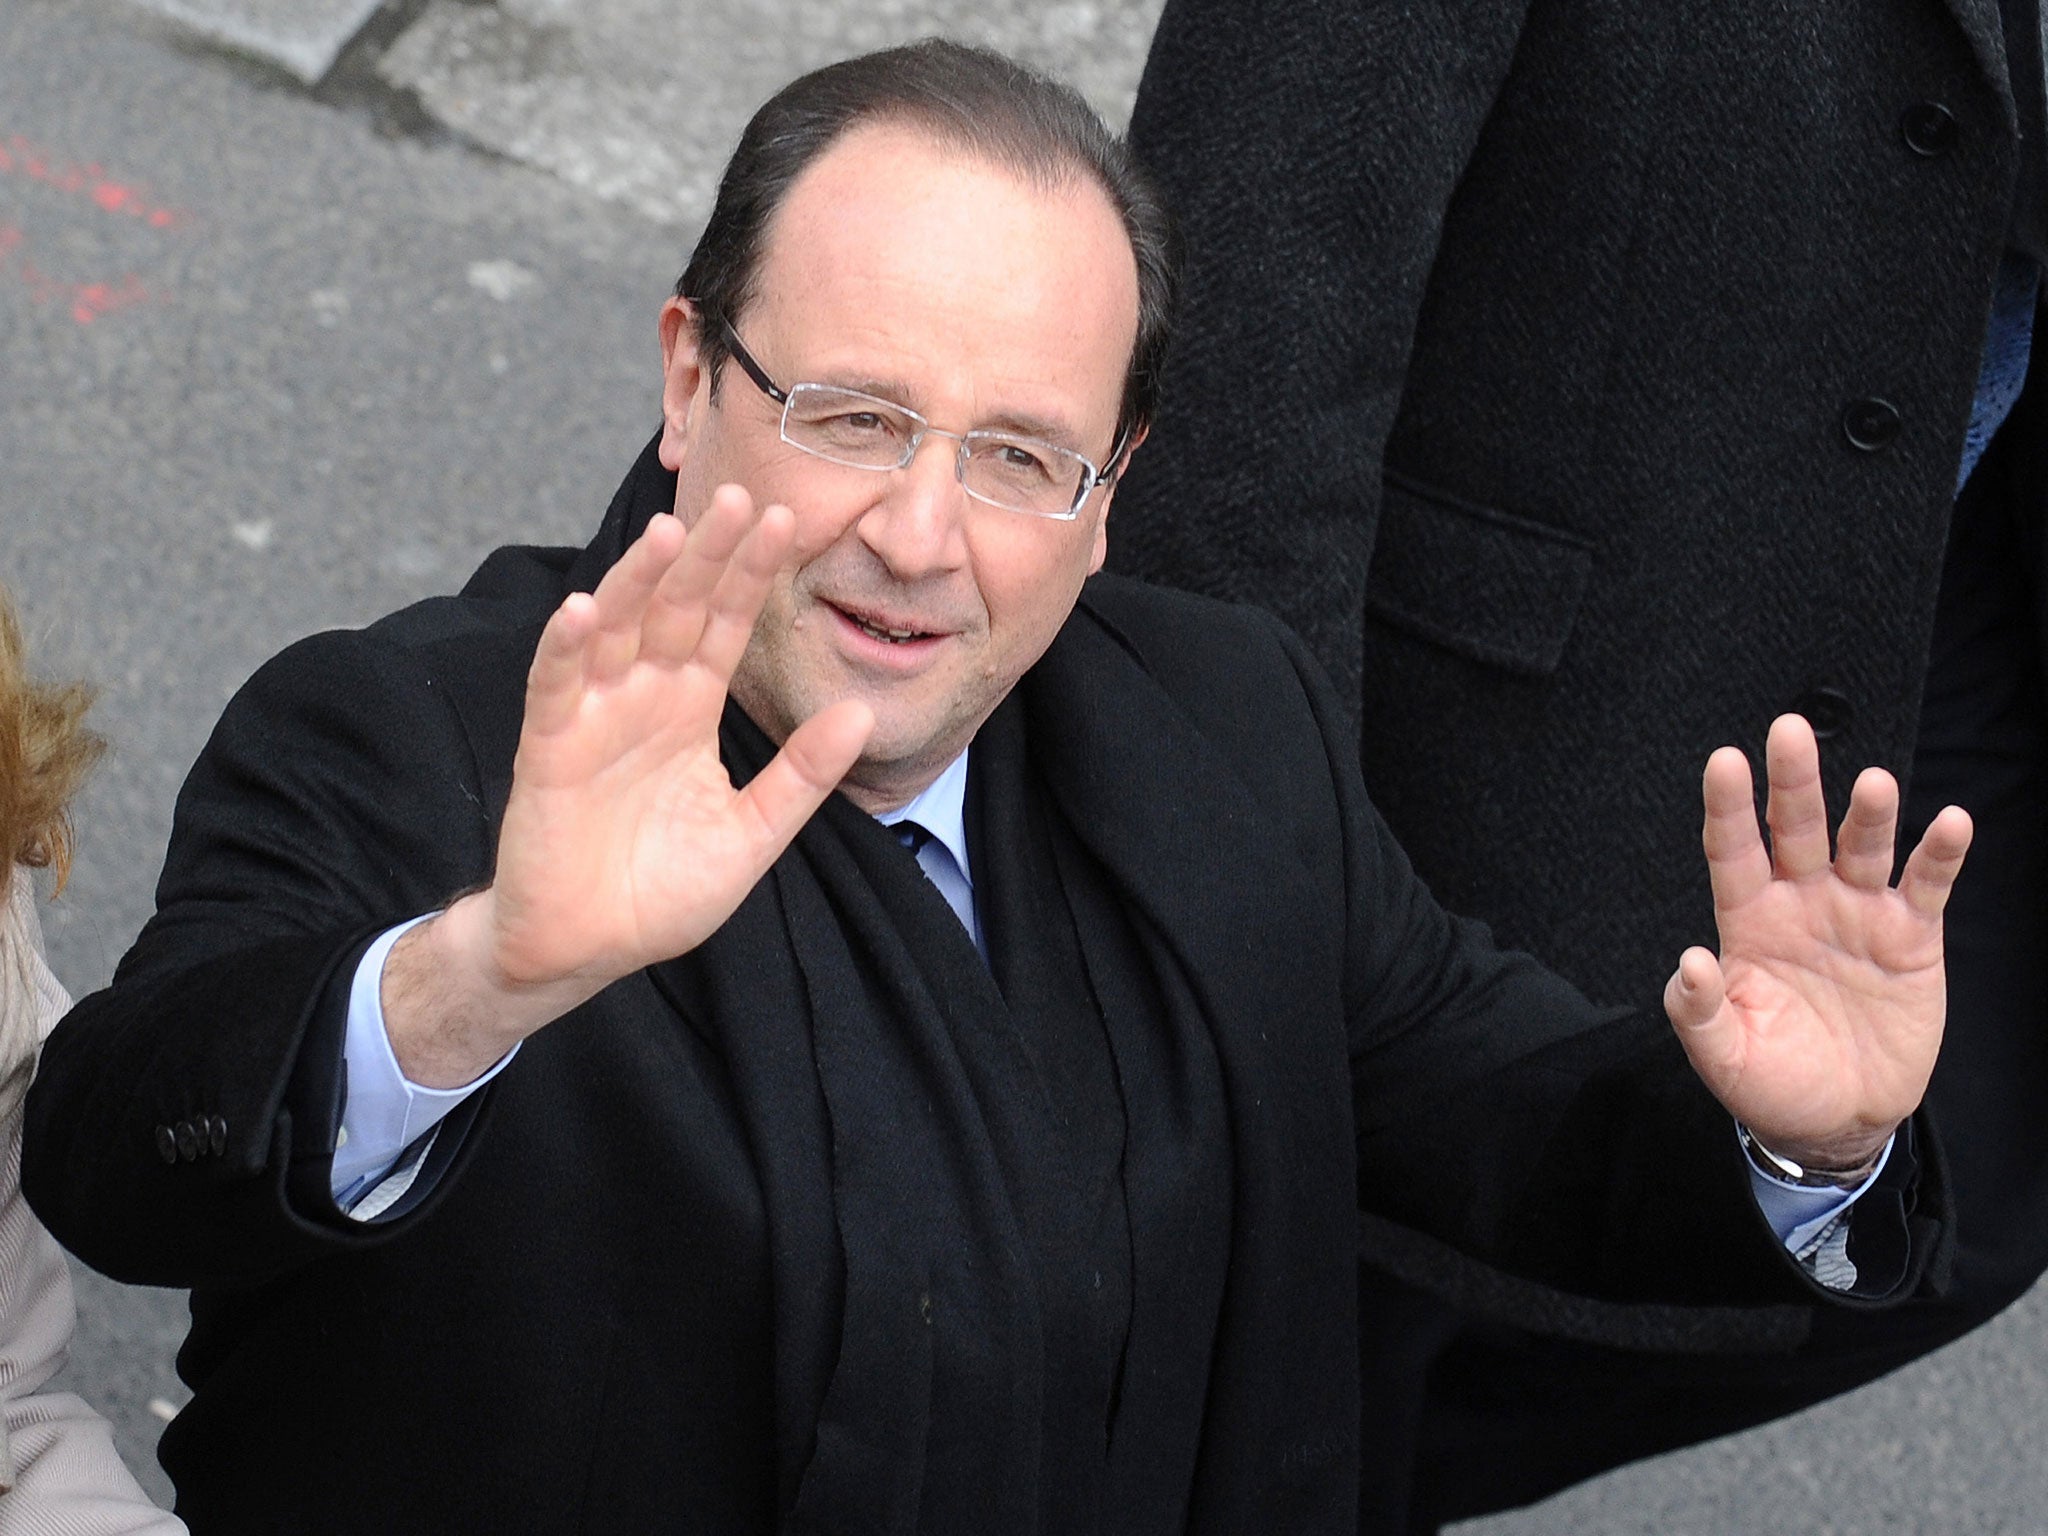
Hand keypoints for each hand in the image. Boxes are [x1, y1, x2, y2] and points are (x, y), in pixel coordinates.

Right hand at [384, 485, 871, 1085]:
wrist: (587, 950)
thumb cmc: (661, 893)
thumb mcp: (752, 832)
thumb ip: (802, 775)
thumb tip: (860, 712)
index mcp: (691, 709)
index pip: (725, 625)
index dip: (750, 575)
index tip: (786, 521)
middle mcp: (643, 698)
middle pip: (677, 609)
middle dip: (706, 554)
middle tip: (740, 496)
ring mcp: (592, 717)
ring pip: (617, 630)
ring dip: (638, 580)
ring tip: (669, 529)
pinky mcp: (547, 749)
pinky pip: (555, 686)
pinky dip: (566, 647)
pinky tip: (584, 608)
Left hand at [1664, 715, 1971, 1171]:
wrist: (1839, 1120)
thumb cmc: (1770, 1082)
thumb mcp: (1724, 1057)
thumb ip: (1699, 1013)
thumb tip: (1688, 964)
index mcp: (1749, 922)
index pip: (1734, 852)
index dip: (1730, 808)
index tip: (1724, 760)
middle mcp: (1801, 903)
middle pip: (1795, 831)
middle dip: (1795, 782)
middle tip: (1789, 730)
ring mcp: (1857, 914)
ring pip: (1862, 848)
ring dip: (1869, 816)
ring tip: (1875, 784)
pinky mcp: (1911, 937)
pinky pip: (1925, 886)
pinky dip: (1938, 855)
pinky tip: (1951, 823)